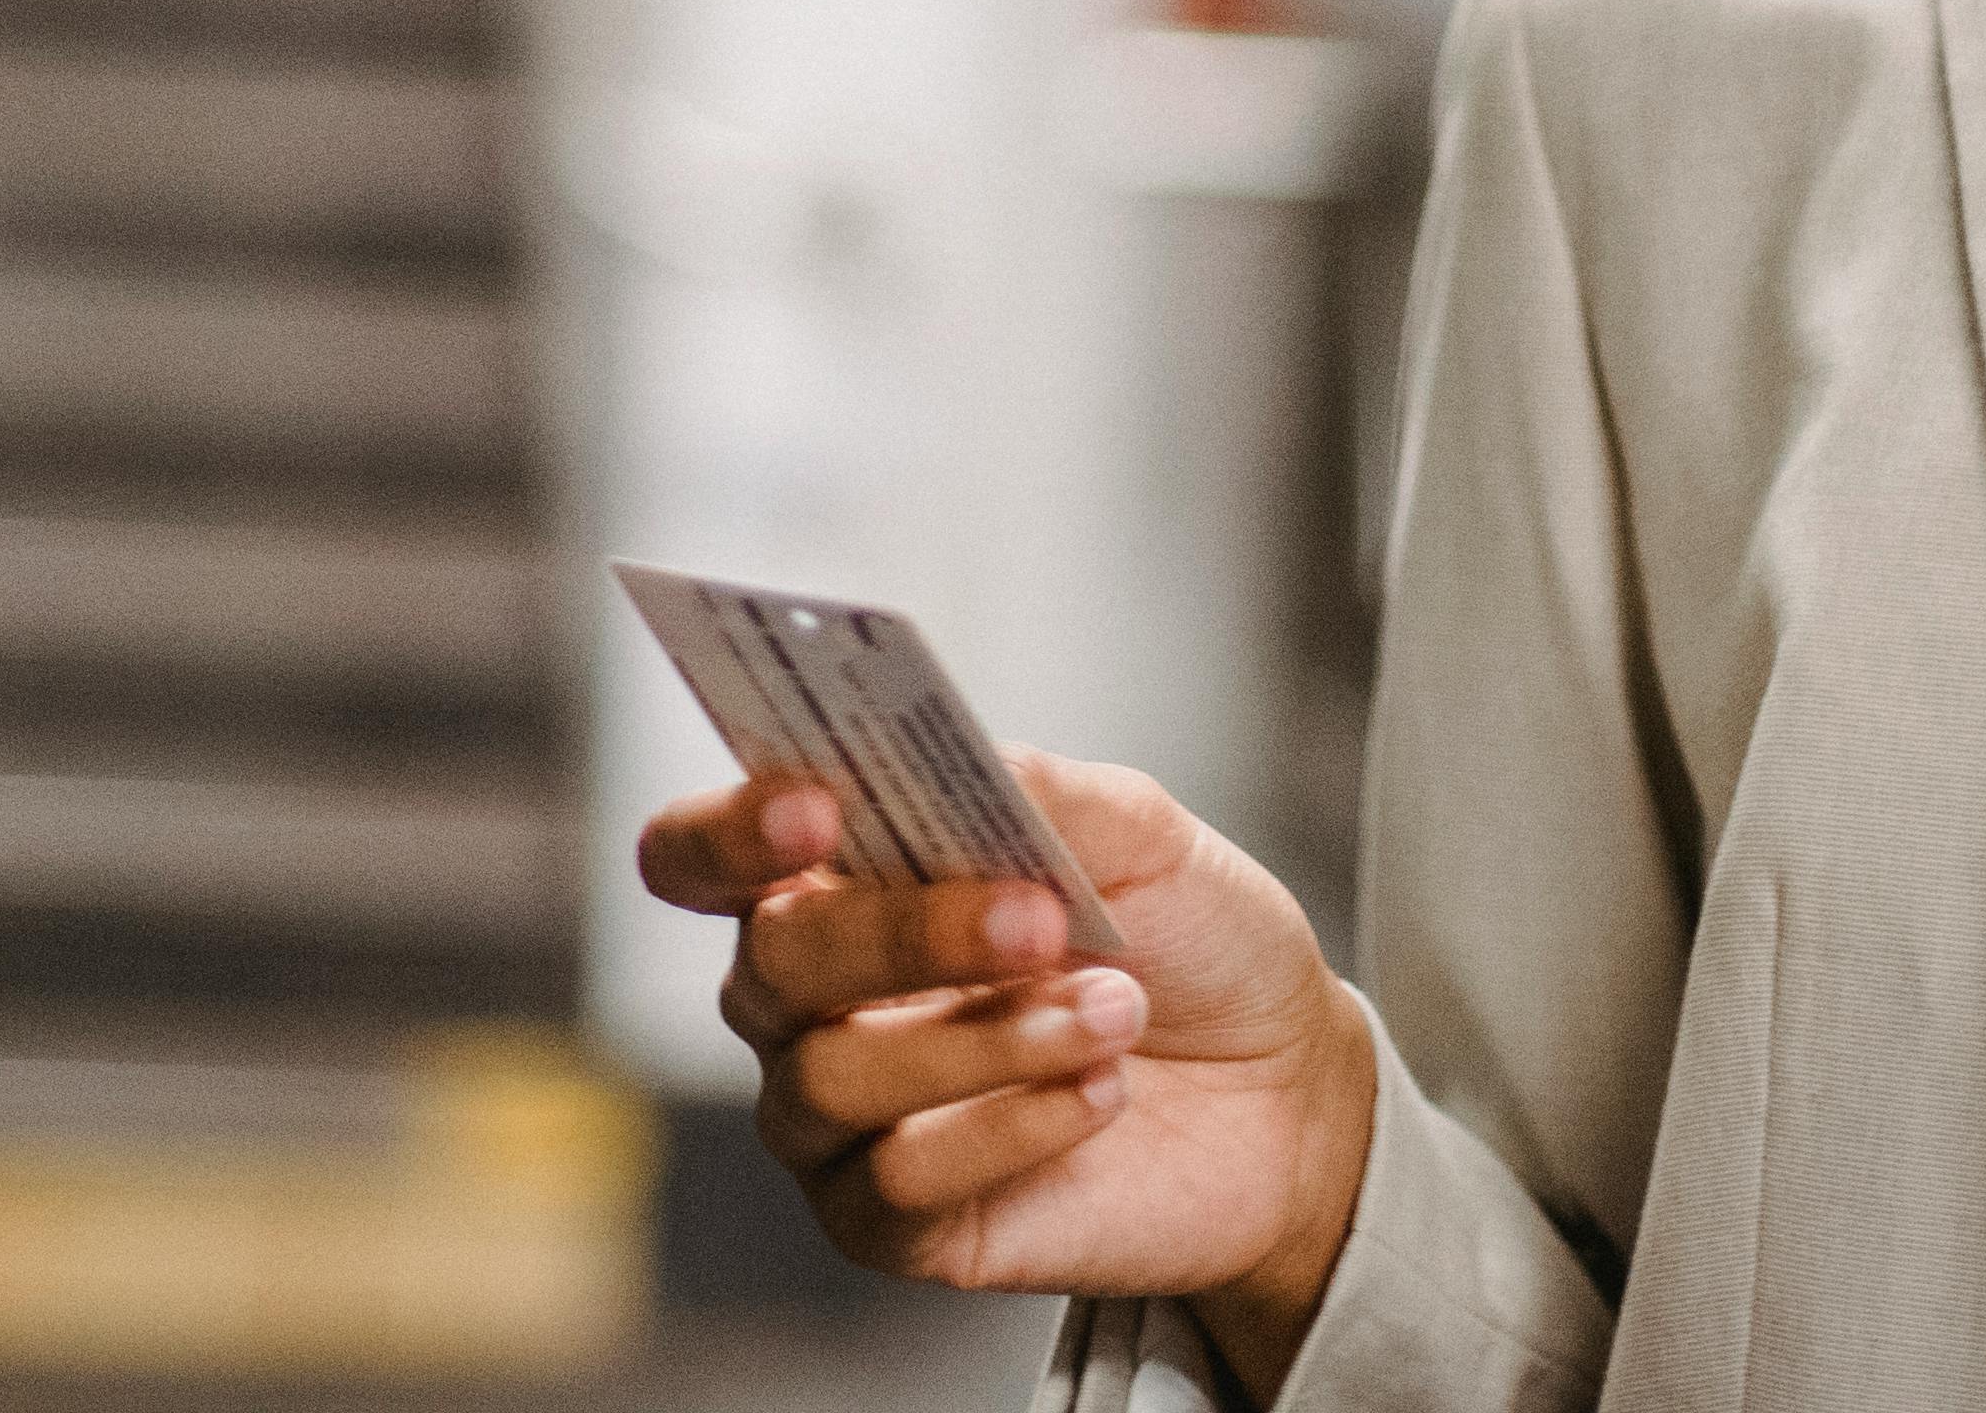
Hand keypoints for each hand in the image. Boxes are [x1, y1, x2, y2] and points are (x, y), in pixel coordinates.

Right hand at [638, 750, 1376, 1379]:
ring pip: (835, 1078)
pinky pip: (899, 1181)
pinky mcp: (890, 1225)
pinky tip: (1102, 1094)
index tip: (816, 807)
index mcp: (837, 879)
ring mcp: (839, 1119)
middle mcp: (809, 1001)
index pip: (700, 855)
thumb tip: (963, 760)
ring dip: (987, 1039)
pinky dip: (1012, 1126)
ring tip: (1115, 1011)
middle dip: (905, 933)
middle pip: (771, 964)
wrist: (1285, 1092)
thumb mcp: (1142, 835)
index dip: (729, 832)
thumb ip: (1042, 791)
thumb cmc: (1187, 942)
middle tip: (1041, 918)